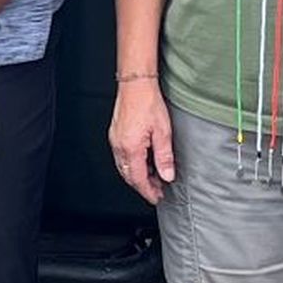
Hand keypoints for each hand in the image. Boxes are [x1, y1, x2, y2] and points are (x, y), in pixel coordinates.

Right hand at [109, 76, 175, 202]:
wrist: (135, 85)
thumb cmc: (148, 103)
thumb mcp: (163, 132)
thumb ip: (164, 157)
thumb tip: (167, 175)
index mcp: (131, 148)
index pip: (138, 179)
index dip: (148, 191)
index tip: (156, 197)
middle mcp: (119, 146)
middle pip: (129, 176)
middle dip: (143, 186)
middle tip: (157, 190)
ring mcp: (115, 140)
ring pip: (124, 167)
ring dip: (138, 175)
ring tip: (153, 177)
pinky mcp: (115, 134)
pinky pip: (122, 157)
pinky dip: (132, 165)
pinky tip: (144, 162)